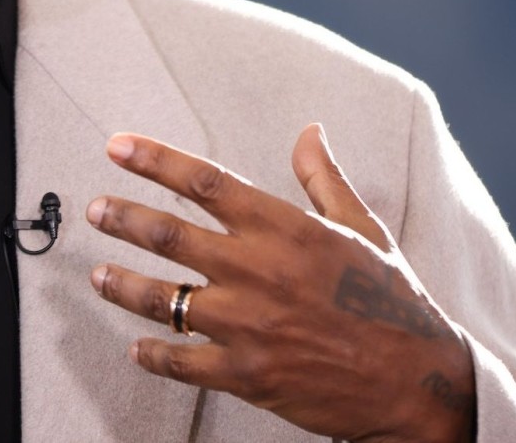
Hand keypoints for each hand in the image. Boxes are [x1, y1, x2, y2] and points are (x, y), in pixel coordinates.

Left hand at [86, 124, 475, 442]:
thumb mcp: (362, 228)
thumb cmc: (392, 301)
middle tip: (96, 209)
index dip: (154, 160)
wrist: (420, 384)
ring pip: (162, 300)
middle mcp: (258, 271)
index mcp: (284, 229)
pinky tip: (137, 348)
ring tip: (98, 274)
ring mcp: (248, 326)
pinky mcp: (247, 375)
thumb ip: (323, 178)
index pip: (204, 181)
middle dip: (122, 218)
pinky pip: (181, 362)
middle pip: (168, 235)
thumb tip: (310, 131)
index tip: (117, 146)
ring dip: (122, 284)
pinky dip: (153, 356)